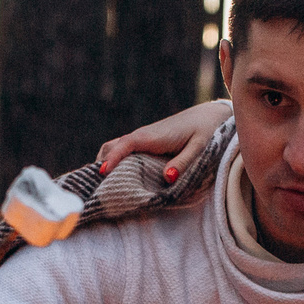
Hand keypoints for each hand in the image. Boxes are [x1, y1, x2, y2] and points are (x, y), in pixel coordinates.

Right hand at [95, 100, 230, 185]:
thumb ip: (183, 162)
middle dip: (100, 164)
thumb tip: (167, 177)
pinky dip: (113, 160)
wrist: (208, 116)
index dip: (112, 159)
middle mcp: (142, 135)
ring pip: (114, 147)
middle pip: (111, 147)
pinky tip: (115, 176)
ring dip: (105, 162)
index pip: (124, 146)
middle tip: (95, 187)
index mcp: (151, 137)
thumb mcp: (198, 148)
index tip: (102, 174)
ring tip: (100, 185)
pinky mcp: (145, 141)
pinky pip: (122, 150)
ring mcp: (141, 137)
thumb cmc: (204, 132)